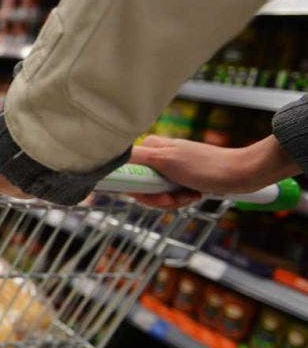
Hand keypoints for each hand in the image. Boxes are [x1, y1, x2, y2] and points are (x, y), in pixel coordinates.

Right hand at [128, 135, 299, 208]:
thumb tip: (108, 154)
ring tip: (189, 194)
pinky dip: (181, 199)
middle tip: (173, 196)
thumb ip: (136, 157)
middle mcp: (156, 156)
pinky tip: (194, 194)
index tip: (147, 194)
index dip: (134, 187)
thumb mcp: (166, 160)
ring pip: (156, 193)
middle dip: (157, 197)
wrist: (240, 174)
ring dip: (172, 200)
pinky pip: (170, 195)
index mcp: (149, 147)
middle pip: (141, 186)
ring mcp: (168, 168)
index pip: (125, 172)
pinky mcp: (180, 178)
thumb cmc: (205, 167)